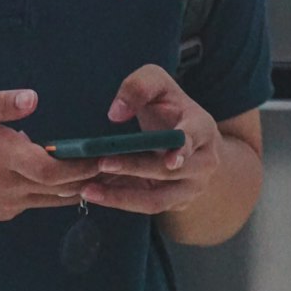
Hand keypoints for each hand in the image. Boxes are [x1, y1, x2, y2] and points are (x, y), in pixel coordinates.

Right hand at [0, 88, 98, 221]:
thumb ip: (0, 103)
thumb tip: (33, 98)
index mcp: (3, 158)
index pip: (55, 171)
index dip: (84, 165)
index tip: (104, 153)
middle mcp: (9, 186)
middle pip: (62, 188)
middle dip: (89, 175)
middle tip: (115, 162)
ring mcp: (5, 203)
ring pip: (52, 199)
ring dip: (75, 186)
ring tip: (98, 170)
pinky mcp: (0, 211)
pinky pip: (34, 202)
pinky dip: (51, 191)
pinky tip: (59, 176)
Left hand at [78, 65, 221, 215]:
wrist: (189, 138)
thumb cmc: (169, 106)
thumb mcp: (157, 83)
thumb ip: (139, 87)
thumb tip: (116, 113)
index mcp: (202, 128)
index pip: (193, 138)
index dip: (183, 150)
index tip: (171, 161)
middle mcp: (203, 162)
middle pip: (168, 172)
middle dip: (134, 168)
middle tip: (102, 163)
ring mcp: (191, 187)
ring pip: (157, 200)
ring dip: (121, 197)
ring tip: (87, 189)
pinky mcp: (176, 203)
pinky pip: (147, 207)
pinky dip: (119, 202)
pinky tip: (93, 193)